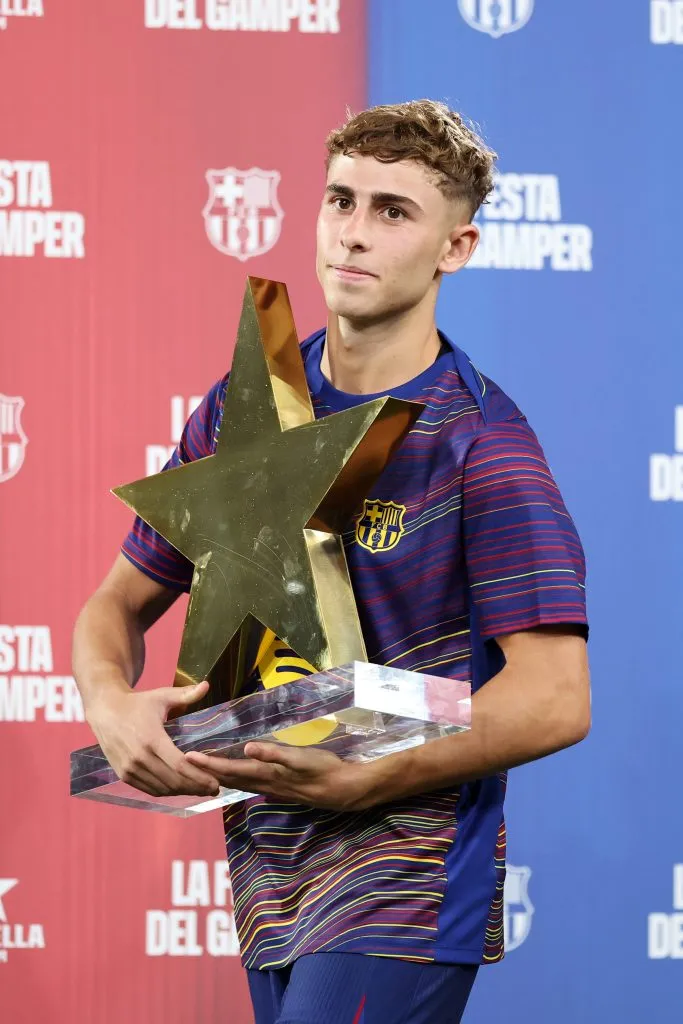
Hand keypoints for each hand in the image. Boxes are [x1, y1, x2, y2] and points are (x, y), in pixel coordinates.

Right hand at [86, 681, 219, 798]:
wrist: (105, 710)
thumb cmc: (137, 703)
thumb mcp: (161, 696)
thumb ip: (185, 694)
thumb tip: (207, 685)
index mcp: (151, 738)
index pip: (179, 765)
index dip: (199, 777)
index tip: (215, 783)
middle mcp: (139, 757)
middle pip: (173, 781)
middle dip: (196, 787)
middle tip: (213, 789)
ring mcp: (130, 768)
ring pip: (162, 788)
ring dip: (183, 792)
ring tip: (200, 790)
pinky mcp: (123, 775)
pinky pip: (149, 789)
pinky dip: (166, 792)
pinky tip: (180, 789)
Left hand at [185, 742, 371, 811]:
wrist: (343, 789)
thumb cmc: (323, 770)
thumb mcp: (301, 758)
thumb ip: (275, 754)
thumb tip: (248, 748)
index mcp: (266, 775)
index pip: (230, 769)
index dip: (208, 763)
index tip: (188, 756)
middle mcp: (264, 783)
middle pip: (228, 778)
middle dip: (205, 771)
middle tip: (183, 762)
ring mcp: (270, 788)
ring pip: (237, 783)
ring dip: (218, 776)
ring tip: (201, 769)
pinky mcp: (278, 787)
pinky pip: (249, 783)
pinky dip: (236, 778)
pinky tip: (234, 774)